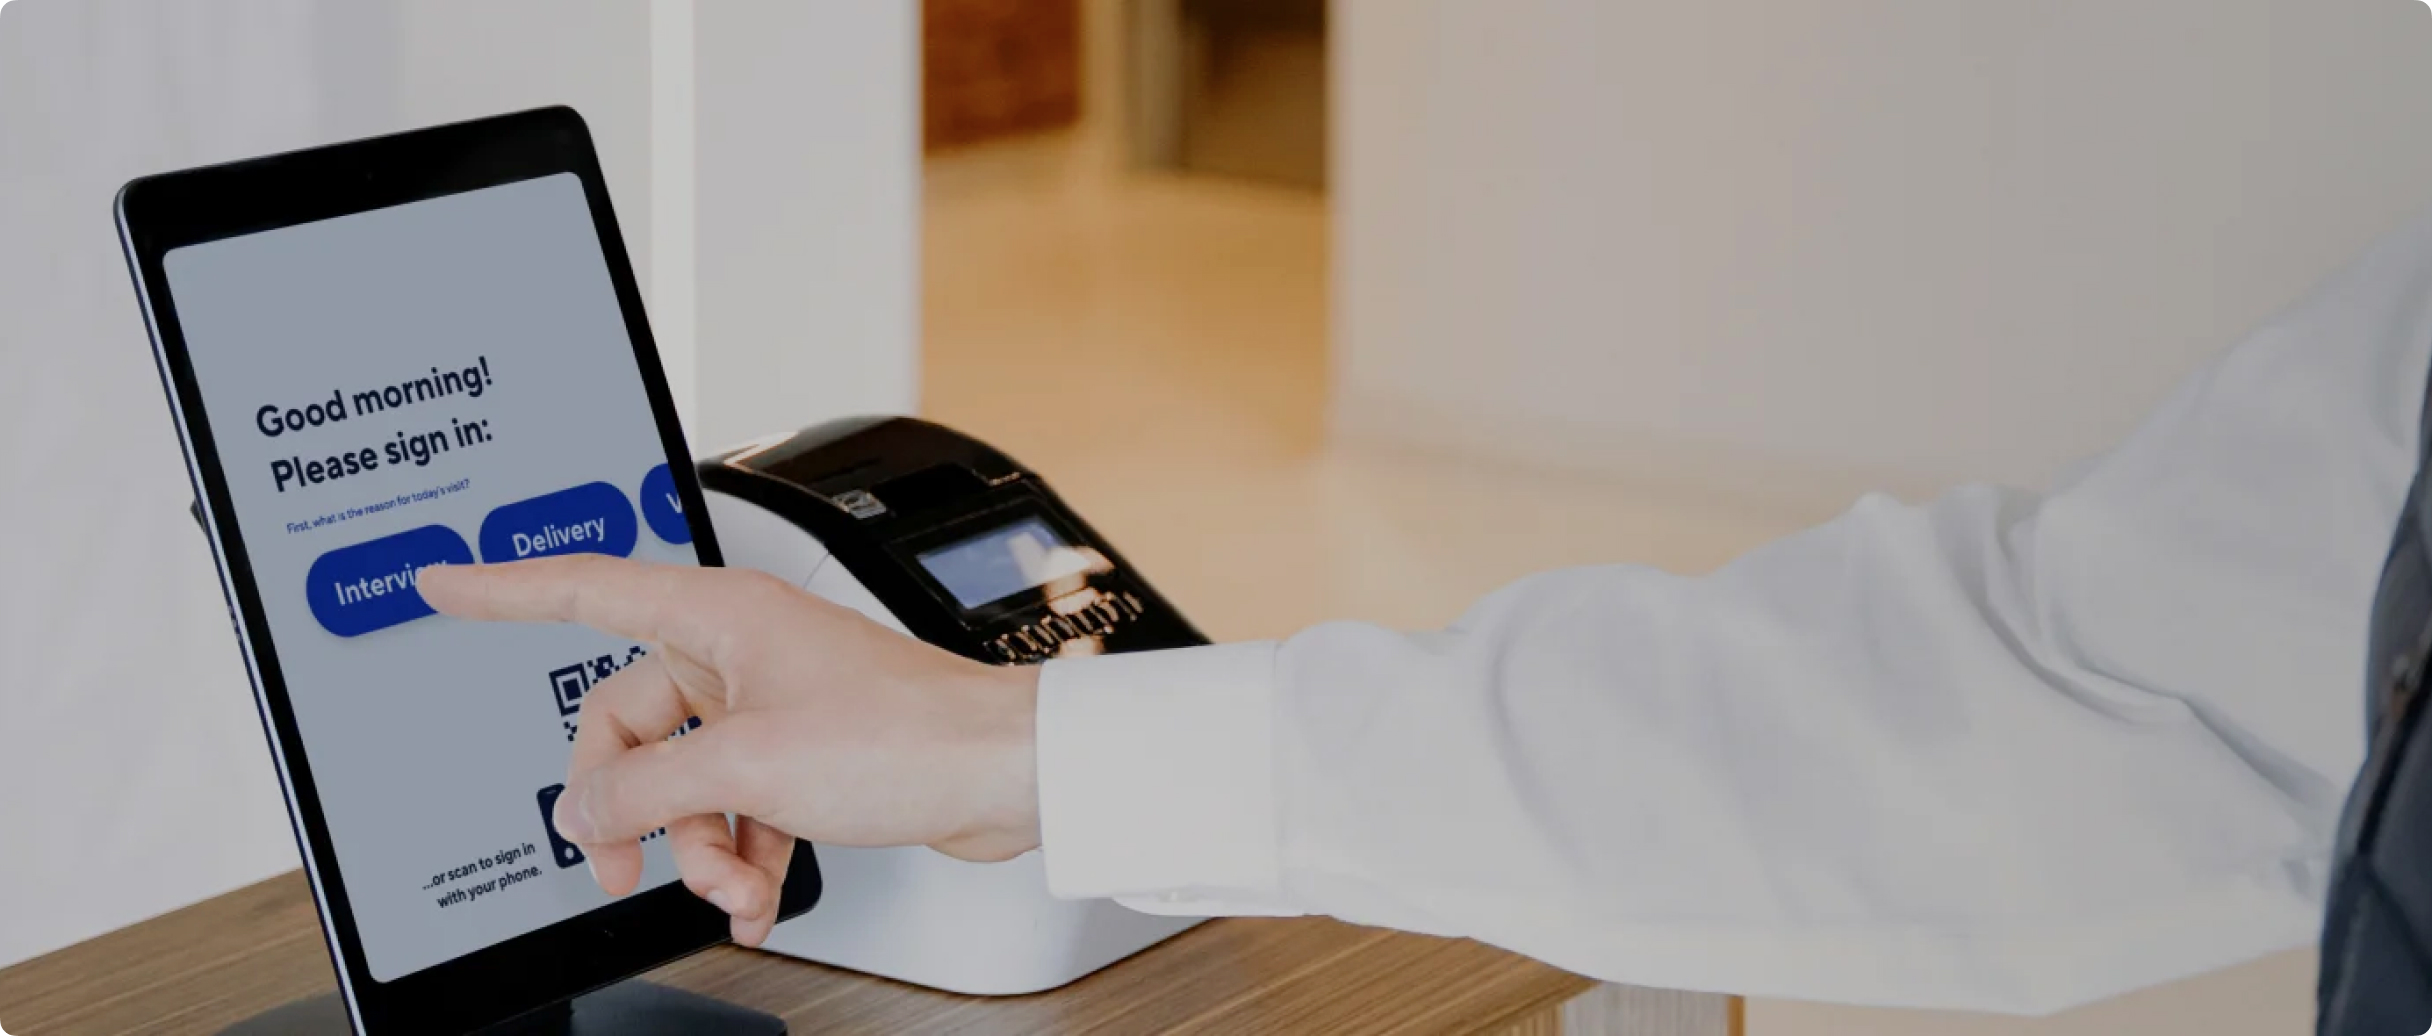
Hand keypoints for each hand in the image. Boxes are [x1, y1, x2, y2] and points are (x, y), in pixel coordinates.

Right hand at [417, 556, 1042, 946]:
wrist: (1002, 774)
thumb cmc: (905, 735)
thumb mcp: (745, 765)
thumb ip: (645, 788)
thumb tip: (582, 810)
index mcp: (716, 614)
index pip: (582, 589)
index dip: (504, 588)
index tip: (441, 583)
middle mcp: (739, 649)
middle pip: (629, 726)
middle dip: (632, 809)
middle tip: (625, 866)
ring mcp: (773, 702)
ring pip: (685, 779)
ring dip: (697, 845)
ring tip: (732, 887)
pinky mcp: (806, 752)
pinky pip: (737, 805)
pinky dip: (742, 856)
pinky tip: (756, 900)